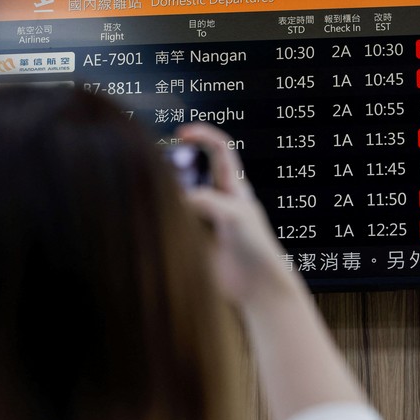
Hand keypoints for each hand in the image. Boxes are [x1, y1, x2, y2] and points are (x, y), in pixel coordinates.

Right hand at [175, 123, 298, 308]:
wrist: (256, 286)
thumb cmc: (255, 248)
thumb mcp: (234, 214)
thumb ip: (205, 199)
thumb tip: (177, 199)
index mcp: (233, 186)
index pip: (219, 148)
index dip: (202, 135)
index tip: (180, 133)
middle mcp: (217, 199)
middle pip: (191, 170)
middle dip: (175, 167)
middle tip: (163, 175)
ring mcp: (204, 219)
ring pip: (179, 196)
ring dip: (169, 195)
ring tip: (164, 204)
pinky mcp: (193, 238)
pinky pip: (174, 221)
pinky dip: (166, 219)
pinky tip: (164, 225)